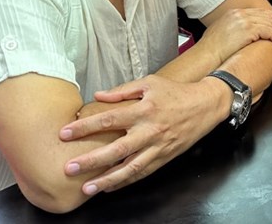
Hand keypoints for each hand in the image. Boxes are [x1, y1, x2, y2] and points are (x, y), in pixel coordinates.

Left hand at [58, 74, 225, 194]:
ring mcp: (158, 147)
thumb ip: (123, 90)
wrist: (206, 105)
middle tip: (69, 168)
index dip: (85, 127)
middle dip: (91, 161)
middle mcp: (150, 131)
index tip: (64, 134)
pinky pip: (143, 172)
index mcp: (144, 110)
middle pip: (116, 150)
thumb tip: (98, 96)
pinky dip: (125, 182)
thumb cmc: (176, 93)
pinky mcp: (165, 157)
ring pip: (130, 168)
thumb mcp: (150, 83)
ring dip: (107, 180)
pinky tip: (110, 187)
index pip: (109, 119)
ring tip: (88, 188)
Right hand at [203, 8, 271, 60]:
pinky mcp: (248, 30)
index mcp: (234, 13)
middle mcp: (240, 14)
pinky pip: (270, 32)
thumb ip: (233, 30)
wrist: (206, 55)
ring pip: (271, 24)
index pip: (259, 12)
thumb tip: (241, 37)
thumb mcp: (221, 33)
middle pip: (267, 16)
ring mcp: (244, 21)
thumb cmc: (210, 50)